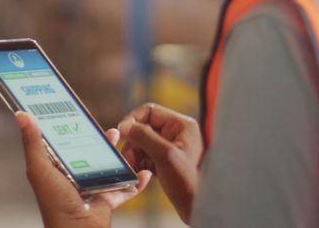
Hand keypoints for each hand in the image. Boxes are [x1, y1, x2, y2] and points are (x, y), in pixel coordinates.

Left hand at [16, 112, 152, 227]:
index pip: (65, 143)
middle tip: (110, 128)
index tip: (80, 113)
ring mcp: (92, 188)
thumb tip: (21, 115)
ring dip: (119, 155)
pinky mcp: (107, 199)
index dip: (72, 128)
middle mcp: (74, 177)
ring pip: (109, 166)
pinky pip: (125, 188)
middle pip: (90, 153)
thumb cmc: (54, 204)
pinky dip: (136, 181)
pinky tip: (144, 172)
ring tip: (125, 141)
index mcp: (56, 169)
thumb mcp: (40, 169)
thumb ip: (32, 142)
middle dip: (101, 140)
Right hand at [118, 103, 202, 223]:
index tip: (122, 134)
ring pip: (142, 143)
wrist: (196, 207)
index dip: (133, 120)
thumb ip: (144, 137)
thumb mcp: (165, 155)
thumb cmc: (188, 182)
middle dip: (133, 143)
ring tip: (132, 167)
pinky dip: (139, 163)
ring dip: (134, 154)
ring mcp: (170, 147)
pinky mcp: (165, 161)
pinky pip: (145, 155)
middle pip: (144, 128)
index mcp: (181, 125)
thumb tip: (125, 126)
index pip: (150, 111)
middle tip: (127, 158)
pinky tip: (139, 173)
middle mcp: (176, 133)